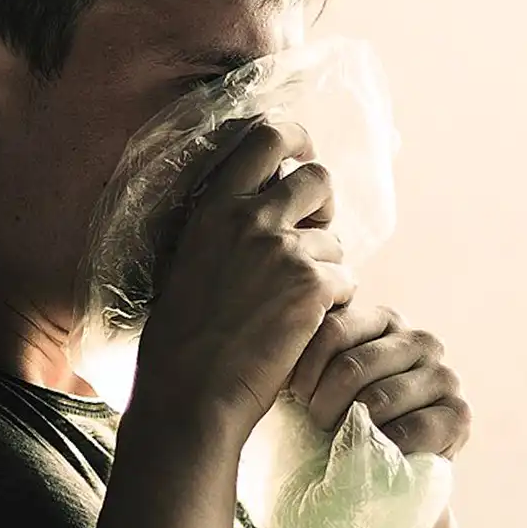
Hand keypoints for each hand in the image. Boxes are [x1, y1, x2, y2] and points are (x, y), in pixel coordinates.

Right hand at [129, 119, 355, 438]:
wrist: (191, 391)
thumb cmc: (180, 340)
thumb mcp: (187, 263)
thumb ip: (221, 231)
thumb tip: (256, 212)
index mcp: (213, 208)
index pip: (264, 136)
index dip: (294, 137)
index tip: (301, 153)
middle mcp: (250, 218)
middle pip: (317, 176)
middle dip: (323, 203)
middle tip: (312, 233)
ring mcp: (285, 250)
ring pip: (335, 240)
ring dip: (325, 268)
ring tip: (294, 305)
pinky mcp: (313, 286)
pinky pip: (346, 281)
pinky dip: (333, 304)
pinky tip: (303, 328)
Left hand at [286, 301, 471, 458]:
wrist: (381, 468)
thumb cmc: (340, 414)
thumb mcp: (322, 376)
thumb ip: (313, 346)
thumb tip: (294, 326)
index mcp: (384, 320)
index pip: (334, 330)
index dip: (305, 369)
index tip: (295, 395)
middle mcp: (420, 341)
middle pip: (353, 366)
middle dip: (322, 404)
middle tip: (315, 423)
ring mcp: (444, 376)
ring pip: (379, 398)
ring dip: (349, 429)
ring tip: (338, 440)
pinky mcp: (459, 414)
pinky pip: (413, 428)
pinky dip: (385, 446)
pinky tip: (372, 453)